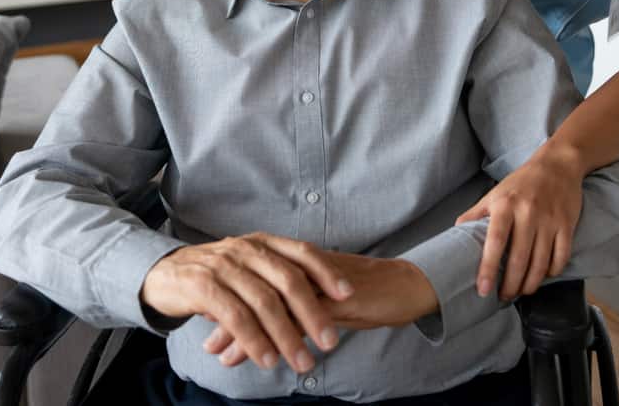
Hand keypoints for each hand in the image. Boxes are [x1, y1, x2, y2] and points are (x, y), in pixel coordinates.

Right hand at [140, 232, 351, 372]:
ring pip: (264, 302)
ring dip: (287, 336)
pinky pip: (236, 317)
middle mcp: (246, 249)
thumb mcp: (247, 267)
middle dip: (313, 313)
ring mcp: (225, 266)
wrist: (162, 274)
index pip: (302, 253)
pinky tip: (268, 359)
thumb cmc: (214, 276)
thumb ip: (275, 278)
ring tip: (302, 361)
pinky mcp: (204, 287)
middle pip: (288, 280)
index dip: (327, 272)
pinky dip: (255, 341)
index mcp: (262, 242)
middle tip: (330, 341)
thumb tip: (318, 301)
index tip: (348, 295)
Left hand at [203, 251, 437, 366]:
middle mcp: (305, 268)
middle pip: (255, 290)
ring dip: (243, 330)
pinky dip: (273, 336)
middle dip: (228, 317)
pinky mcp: (332, 298)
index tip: (210, 319)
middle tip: (208, 341)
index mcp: (303, 263)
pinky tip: (259, 354)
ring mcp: (317, 281)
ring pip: (269, 304)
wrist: (410, 286)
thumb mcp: (332, 298)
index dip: (233, 299)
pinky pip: (296, 317)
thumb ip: (305, 305)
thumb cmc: (374, 292)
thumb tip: (279, 323)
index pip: (257, 279)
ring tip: (221, 354)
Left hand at [455, 149, 584, 299]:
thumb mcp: (494, 194)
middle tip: (503, 296)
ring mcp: (549, 220)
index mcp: (505, 205)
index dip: (488, 268)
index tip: (483, 289)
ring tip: (521, 292)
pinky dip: (552, 271)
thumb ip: (475, 214)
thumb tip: (455, 234)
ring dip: (530, 284)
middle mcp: (527, 213)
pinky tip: (543, 276)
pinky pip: (560, 256)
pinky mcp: (567, 224)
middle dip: (510, 285)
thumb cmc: (521, 183)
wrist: (557, 165)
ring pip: (540, 263)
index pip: (495, 242)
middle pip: (519, 259)